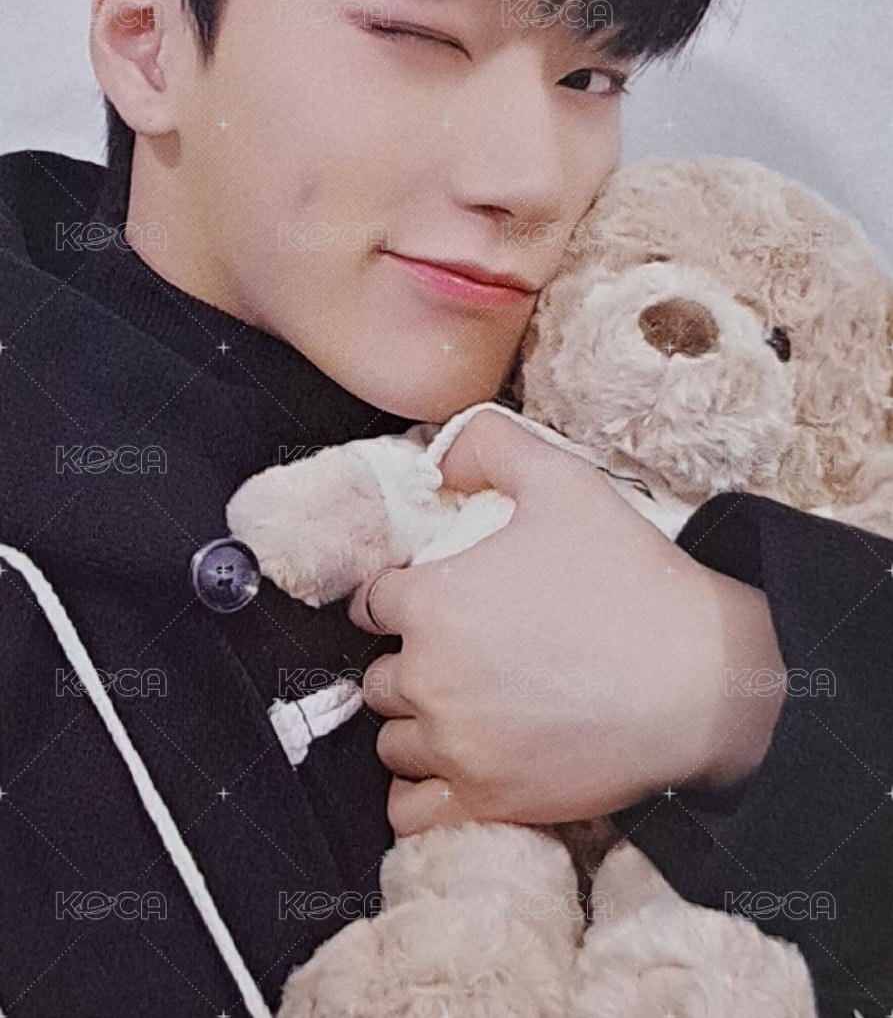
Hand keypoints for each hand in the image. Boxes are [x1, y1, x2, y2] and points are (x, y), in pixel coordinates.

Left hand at [348, 409, 784, 835]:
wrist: (705, 681)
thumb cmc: (631, 579)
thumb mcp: (564, 479)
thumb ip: (490, 444)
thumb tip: (439, 456)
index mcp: (432, 603)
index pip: (372, 601)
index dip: (400, 594)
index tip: (432, 598)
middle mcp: (429, 679)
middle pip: (380, 675)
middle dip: (412, 659)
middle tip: (466, 651)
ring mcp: (456, 748)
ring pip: (394, 739)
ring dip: (418, 722)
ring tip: (470, 705)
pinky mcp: (487, 803)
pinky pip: (410, 810)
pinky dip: (421, 791)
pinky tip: (456, 765)